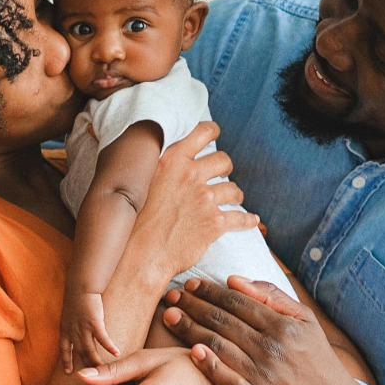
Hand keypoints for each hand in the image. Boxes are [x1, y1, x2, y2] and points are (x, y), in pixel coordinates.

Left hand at [59, 292, 119, 372]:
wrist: (80, 286)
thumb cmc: (76, 297)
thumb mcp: (69, 313)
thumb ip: (72, 324)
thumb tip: (76, 329)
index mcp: (65, 329)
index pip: (64, 350)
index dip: (66, 361)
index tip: (68, 372)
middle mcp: (72, 332)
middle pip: (80, 354)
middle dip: (86, 366)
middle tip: (94, 376)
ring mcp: (83, 329)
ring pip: (90, 351)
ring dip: (97, 362)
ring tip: (105, 370)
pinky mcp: (94, 324)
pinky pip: (102, 339)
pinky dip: (109, 347)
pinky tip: (116, 353)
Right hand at [130, 121, 259, 282]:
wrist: (138, 254)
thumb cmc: (132, 221)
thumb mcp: (139, 181)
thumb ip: (155, 165)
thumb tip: (161, 158)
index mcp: (171, 160)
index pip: (202, 132)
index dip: (212, 131)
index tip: (215, 133)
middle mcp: (190, 175)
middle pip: (222, 159)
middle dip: (224, 166)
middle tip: (221, 173)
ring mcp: (204, 199)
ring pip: (233, 189)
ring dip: (235, 194)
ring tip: (233, 198)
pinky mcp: (214, 223)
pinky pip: (240, 218)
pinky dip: (248, 220)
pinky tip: (252, 220)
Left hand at [162, 276, 367, 384]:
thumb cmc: (313, 356)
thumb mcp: (304, 320)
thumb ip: (272, 296)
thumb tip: (234, 279)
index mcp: (282, 326)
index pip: (236, 302)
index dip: (210, 291)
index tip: (190, 284)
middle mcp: (271, 349)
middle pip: (223, 321)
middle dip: (193, 306)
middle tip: (170, 296)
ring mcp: (262, 377)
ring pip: (219, 347)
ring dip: (190, 329)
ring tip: (169, 316)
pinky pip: (228, 382)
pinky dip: (209, 366)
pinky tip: (191, 351)